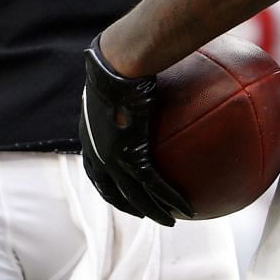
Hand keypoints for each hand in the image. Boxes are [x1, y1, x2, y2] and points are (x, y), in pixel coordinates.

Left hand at [80, 41, 192, 225]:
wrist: (119, 63)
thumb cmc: (123, 57)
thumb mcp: (126, 72)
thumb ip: (137, 80)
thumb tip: (158, 68)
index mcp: (91, 133)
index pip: (94, 167)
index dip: (106, 182)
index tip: (118, 189)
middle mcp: (97, 151)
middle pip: (109, 190)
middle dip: (127, 204)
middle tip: (143, 212)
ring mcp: (113, 158)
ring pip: (134, 196)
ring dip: (152, 212)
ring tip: (170, 222)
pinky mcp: (132, 158)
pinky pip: (154, 186)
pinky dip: (170, 200)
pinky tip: (188, 208)